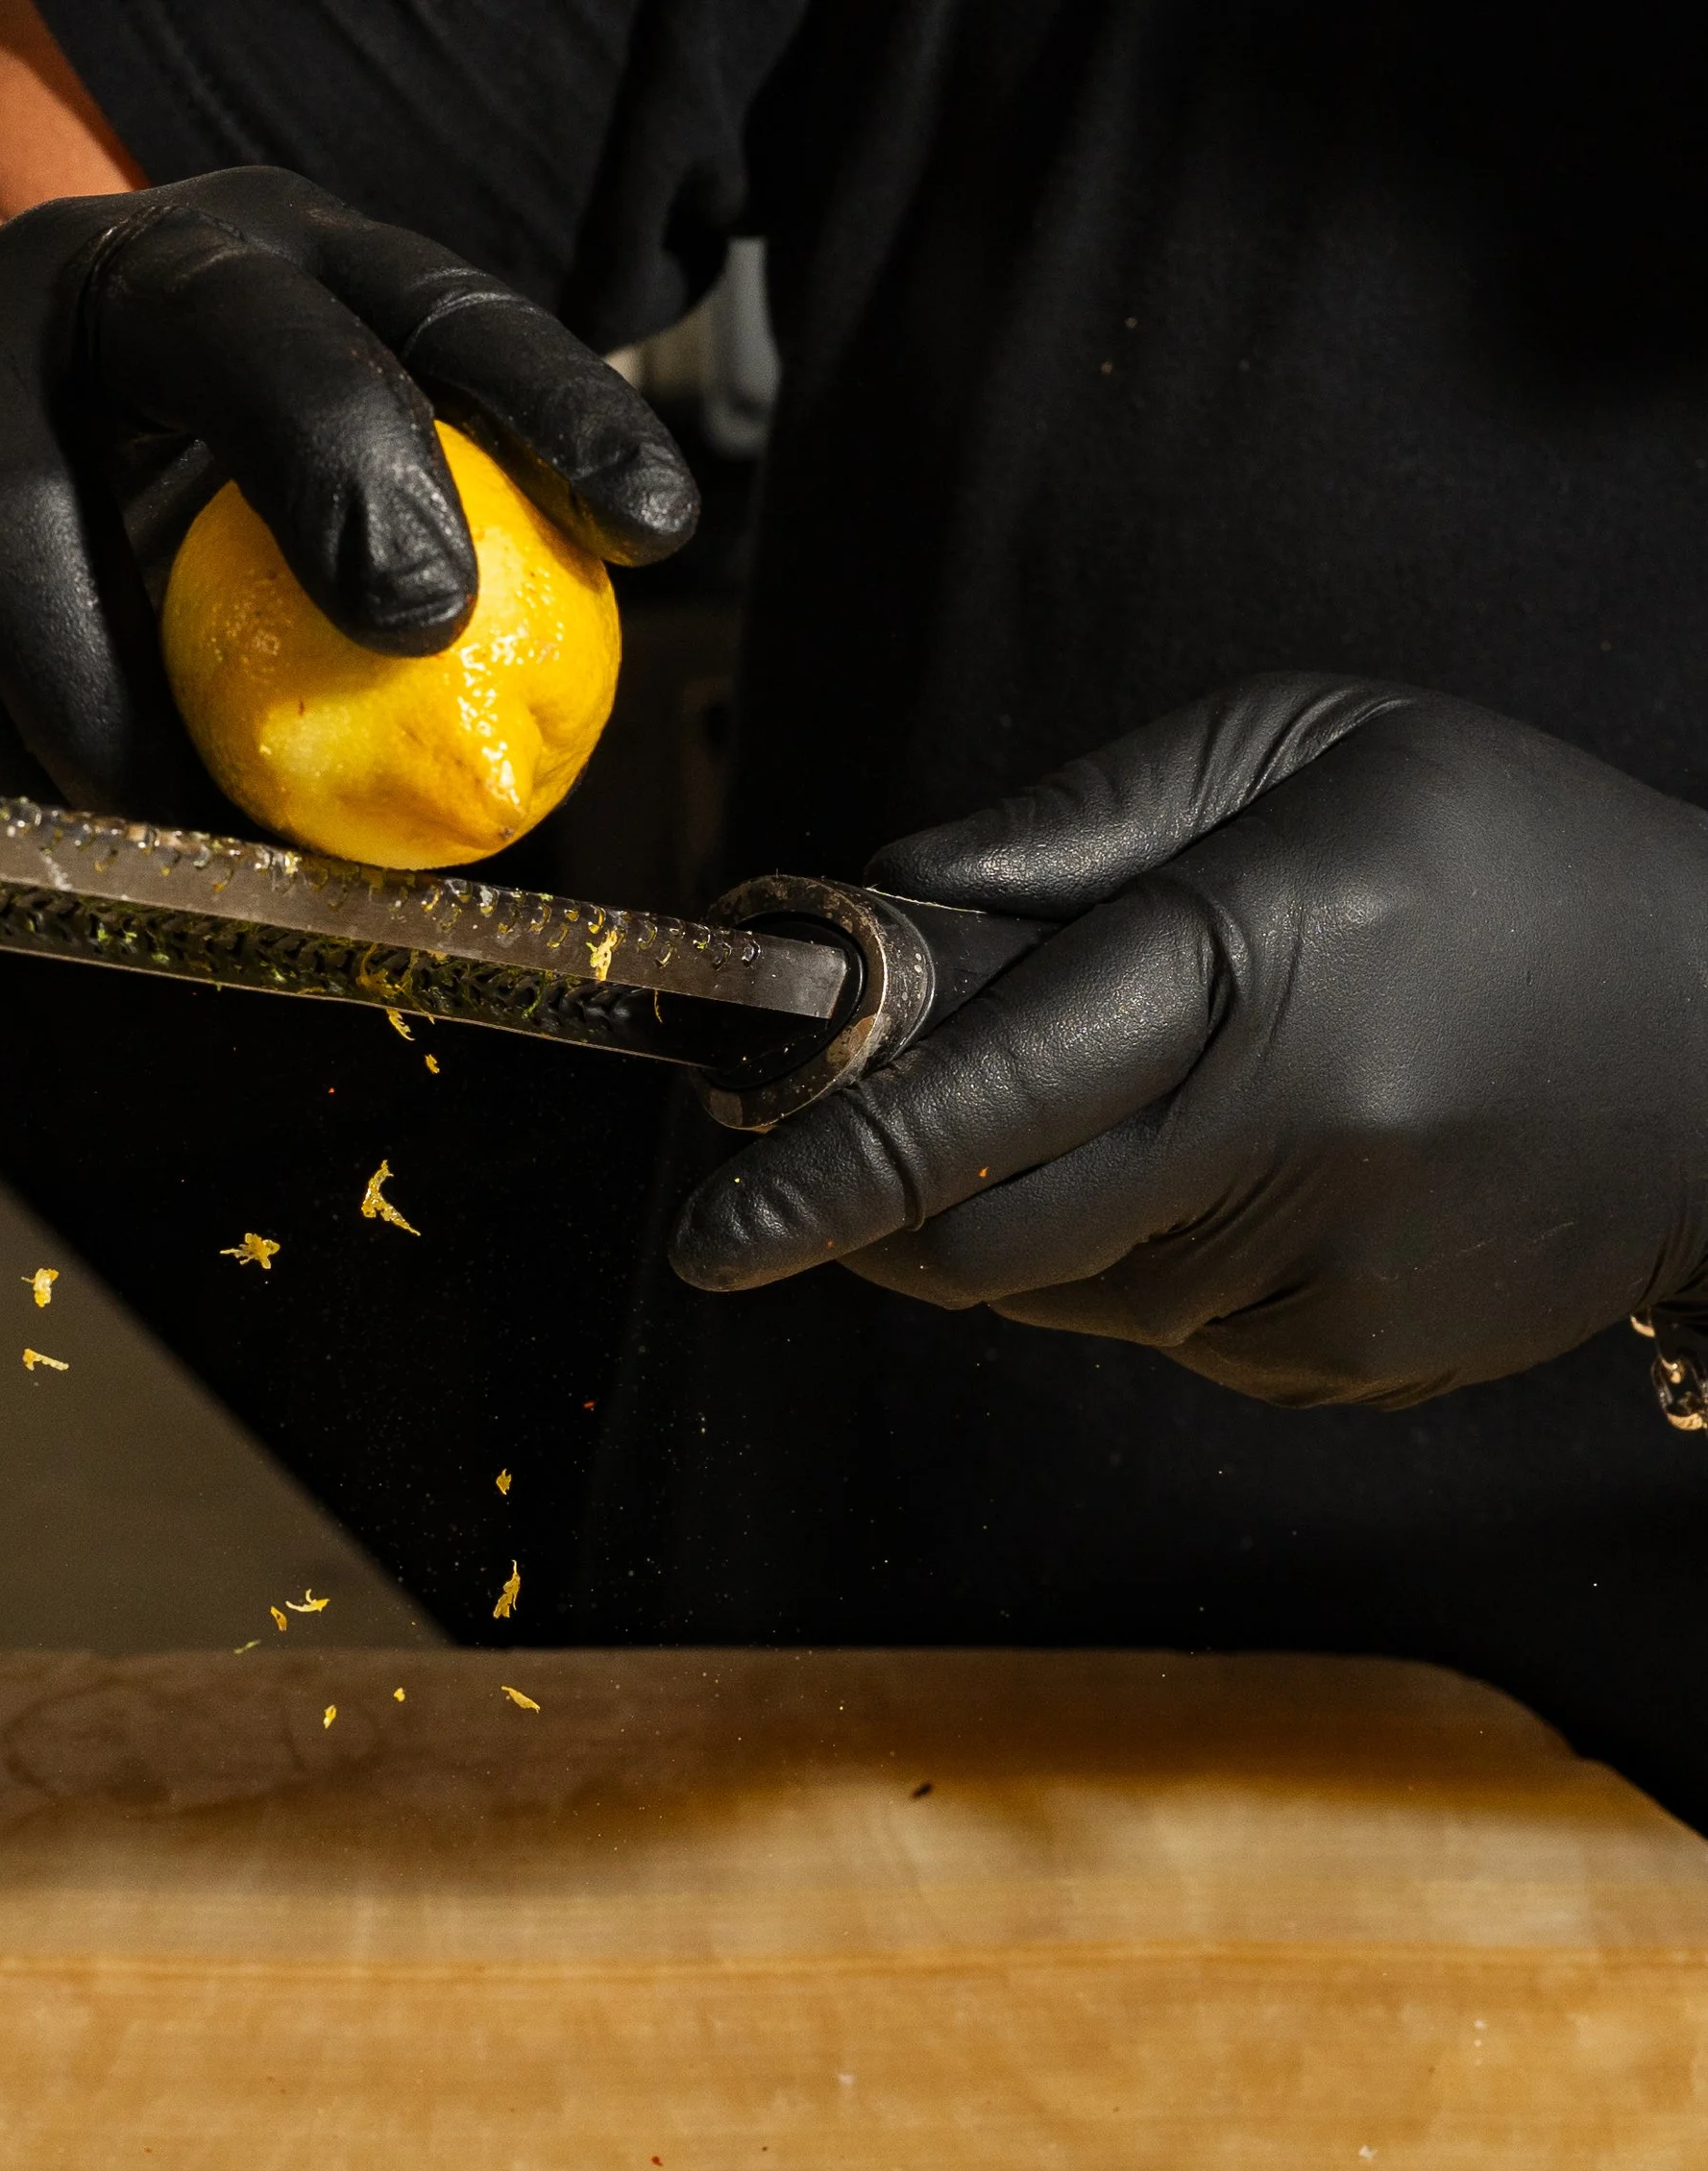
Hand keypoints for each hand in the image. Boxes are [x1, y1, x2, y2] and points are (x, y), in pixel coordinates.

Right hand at [0, 166, 695, 809]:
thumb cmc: (147, 542)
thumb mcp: (285, 534)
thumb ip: (400, 604)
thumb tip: (541, 750)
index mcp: (261, 271)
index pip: (430, 307)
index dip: (548, 404)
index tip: (655, 526)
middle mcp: (101, 281)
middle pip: (230, 328)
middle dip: (335, 459)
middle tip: (424, 623)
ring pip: (26, 534)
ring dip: (127, 710)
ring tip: (203, 821)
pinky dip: (27, 770)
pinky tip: (91, 822)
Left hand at [672, 675, 1707, 1406]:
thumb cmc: (1512, 861)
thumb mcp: (1306, 750)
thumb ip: (1076, 830)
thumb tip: (881, 910)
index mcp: (1267, 956)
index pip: (992, 1089)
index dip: (828, 1166)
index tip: (712, 1228)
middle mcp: (1292, 1139)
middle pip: (980, 1236)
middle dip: (889, 1200)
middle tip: (884, 1123)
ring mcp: (1321, 1279)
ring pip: (1054, 1296)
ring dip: (1024, 1216)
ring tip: (1158, 1101)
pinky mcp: (1341, 1365)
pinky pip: (1152, 1339)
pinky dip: (1136, 1266)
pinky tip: (1248, 1172)